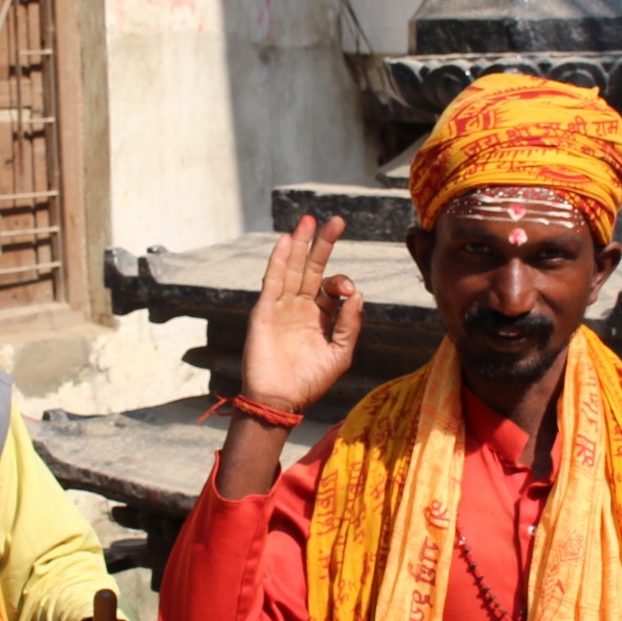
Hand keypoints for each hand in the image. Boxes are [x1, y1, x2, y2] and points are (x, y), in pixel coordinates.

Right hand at [238, 215, 361, 416]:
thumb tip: (357, 293)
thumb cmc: (310, 381)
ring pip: (292, 268)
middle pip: (312, 268)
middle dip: (323, 244)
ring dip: (300, 244)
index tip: (348, 291)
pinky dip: (279, 261)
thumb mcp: (340, 353)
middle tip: (336, 220)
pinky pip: (272, 280)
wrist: (280, 400)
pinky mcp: (264, 310)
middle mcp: (300, 307)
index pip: (331, 287)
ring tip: (309, 220)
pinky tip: (287, 241)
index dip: (342, 282)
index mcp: (319, 316)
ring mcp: (281, 306)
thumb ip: (350, 324)